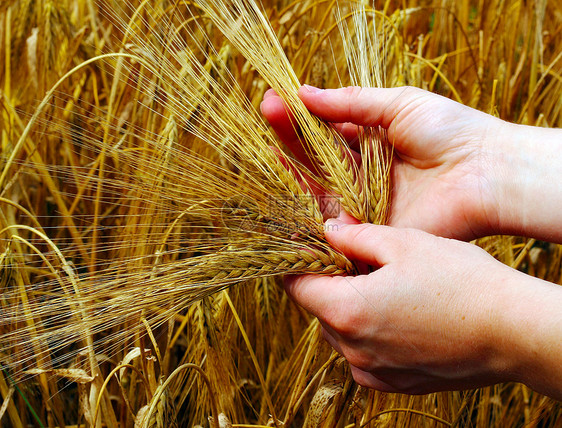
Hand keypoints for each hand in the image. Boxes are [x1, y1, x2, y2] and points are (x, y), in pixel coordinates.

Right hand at [261, 85, 561, 241]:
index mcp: (369, 142)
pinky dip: (308, 211)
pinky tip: (285, 192)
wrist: (485, 172)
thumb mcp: (398, 104)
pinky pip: (332, 223)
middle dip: (289, 136)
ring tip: (271, 147)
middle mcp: (361, 174)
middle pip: (315, 158)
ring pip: (317, 188)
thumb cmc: (449, 131)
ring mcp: (363, 202)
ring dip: (292, 170)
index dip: (299, 116)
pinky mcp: (370, 228)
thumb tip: (304, 92)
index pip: (323, 131)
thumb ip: (351, 103)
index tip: (274, 100)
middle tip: (266, 111)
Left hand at [285, 218, 561, 396]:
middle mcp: (353, 348)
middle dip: (327, 283)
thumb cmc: (459, 281)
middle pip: (319, 309)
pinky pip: (363, 356)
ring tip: (378, 285)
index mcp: (347, 311)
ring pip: (340, 333)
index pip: (298, 287)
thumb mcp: (403, 243)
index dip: (296, 264)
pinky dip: (367, 334)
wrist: (511, 331)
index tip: (303, 248)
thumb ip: (354, 237)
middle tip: (350, 259)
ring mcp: (374, 370)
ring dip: (347, 308)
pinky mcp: (395, 382)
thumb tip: (327, 229)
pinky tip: (394, 314)